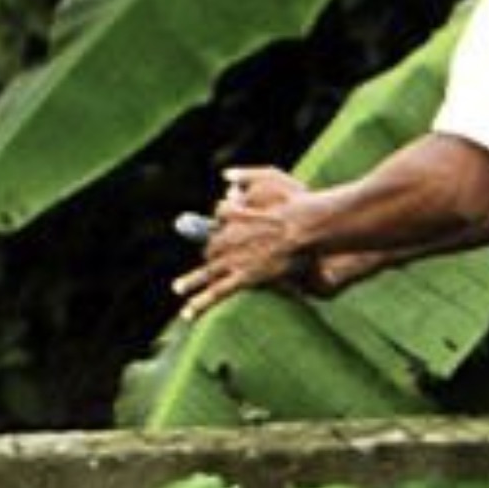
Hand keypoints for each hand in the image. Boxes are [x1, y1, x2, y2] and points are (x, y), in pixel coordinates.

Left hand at [171, 166, 314, 319]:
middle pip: (212, 245)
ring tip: (179, 287)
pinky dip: (200, 303)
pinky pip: (217, 292)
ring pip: (206, 271)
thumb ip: (247, 174)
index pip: (220, 217)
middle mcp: (227, 237)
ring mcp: (234, 258)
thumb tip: (225, 174)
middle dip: (212, 249)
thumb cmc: (296, 202)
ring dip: (191, 279)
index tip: (225, 223)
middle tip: (212, 256)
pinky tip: (187, 313)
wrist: (310, 226)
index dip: (223, 222)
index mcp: (233, 214)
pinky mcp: (244, 277)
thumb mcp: (271, 178)